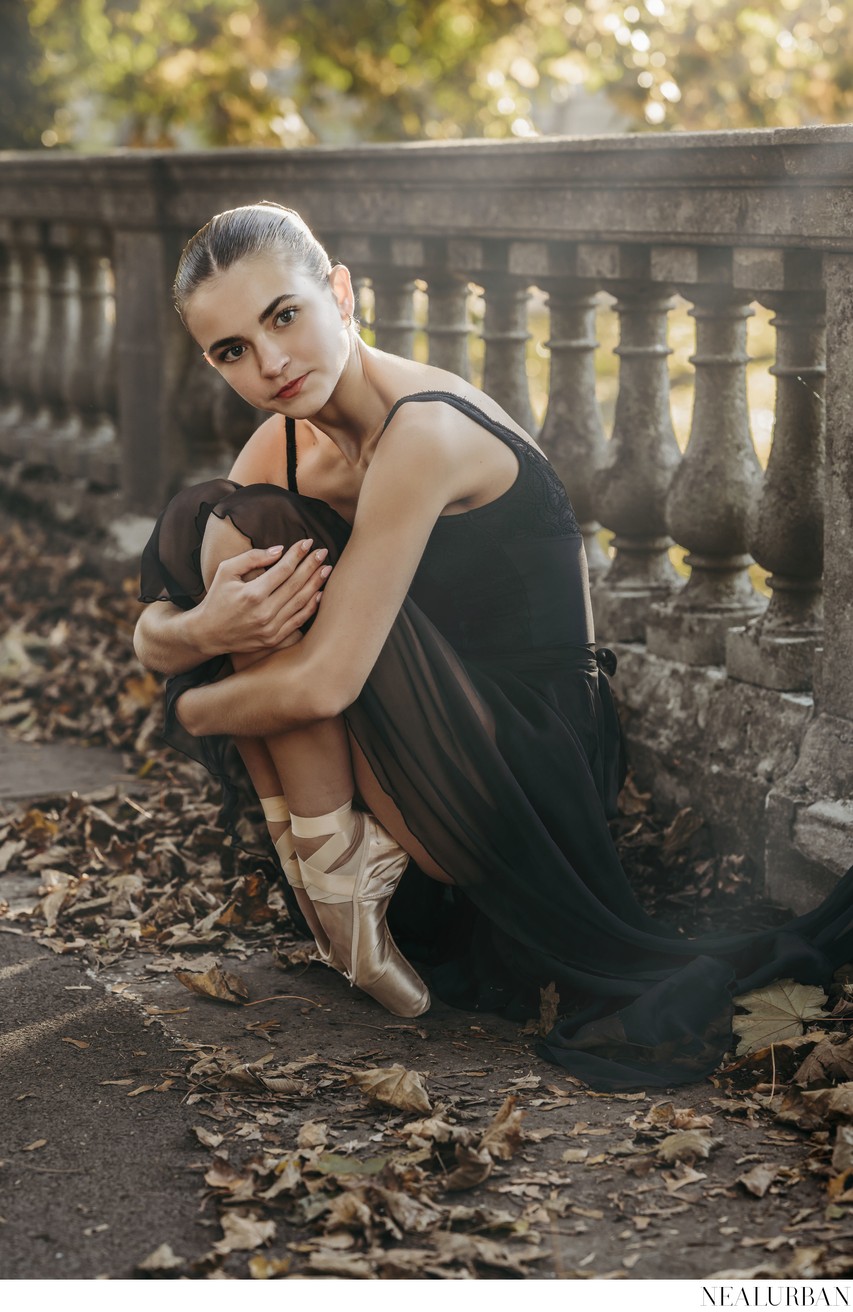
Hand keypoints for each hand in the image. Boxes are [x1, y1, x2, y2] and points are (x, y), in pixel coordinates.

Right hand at [193, 538, 329, 655]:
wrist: (208, 633)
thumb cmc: (217, 598)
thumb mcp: (226, 571)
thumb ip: (252, 558)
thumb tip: (279, 550)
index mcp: (252, 593)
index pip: (283, 570)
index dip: (297, 554)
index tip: (308, 542)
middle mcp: (264, 612)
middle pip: (296, 584)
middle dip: (312, 566)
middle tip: (323, 552)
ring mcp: (270, 628)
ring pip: (300, 602)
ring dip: (316, 584)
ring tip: (326, 569)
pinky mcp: (274, 639)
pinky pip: (298, 621)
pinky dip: (311, 607)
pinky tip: (320, 593)